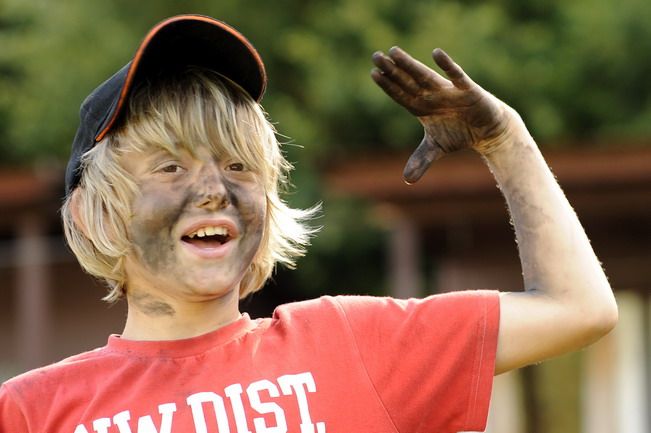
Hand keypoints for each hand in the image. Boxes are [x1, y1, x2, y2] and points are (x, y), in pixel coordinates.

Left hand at [371, 47, 515, 183]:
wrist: (488, 132)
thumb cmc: (459, 133)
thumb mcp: (437, 149)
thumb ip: (421, 160)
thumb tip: (407, 180)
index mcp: (422, 107)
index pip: (401, 95)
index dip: (388, 86)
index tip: (373, 74)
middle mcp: (432, 95)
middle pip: (408, 81)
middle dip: (393, 70)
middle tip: (376, 56)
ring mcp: (448, 91)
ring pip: (425, 76)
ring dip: (410, 65)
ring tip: (394, 52)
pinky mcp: (468, 89)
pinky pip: (456, 75)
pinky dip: (447, 65)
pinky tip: (436, 53)